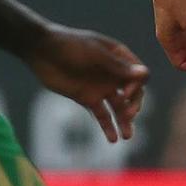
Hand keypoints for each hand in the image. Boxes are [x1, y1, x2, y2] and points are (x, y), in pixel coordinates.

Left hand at [27, 26, 149, 144]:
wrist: (41, 51)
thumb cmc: (69, 45)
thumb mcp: (94, 54)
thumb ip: (118, 67)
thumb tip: (144, 74)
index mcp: (119, 58)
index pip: (139, 76)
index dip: (136, 87)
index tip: (123, 93)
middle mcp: (113, 74)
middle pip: (134, 94)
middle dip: (134, 106)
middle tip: (128, 116)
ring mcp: (101, 87)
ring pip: (119, 108)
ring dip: (125, 121)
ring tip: (127, 136)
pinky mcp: (87, 99)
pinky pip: (102, 116)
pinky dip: (108, 127)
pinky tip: (113, 139)